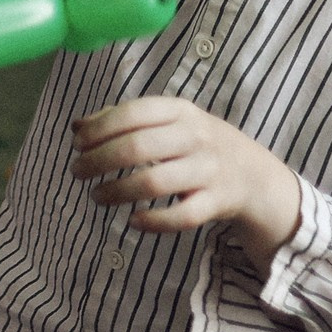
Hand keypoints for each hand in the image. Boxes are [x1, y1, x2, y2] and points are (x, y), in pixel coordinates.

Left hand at [70, 97, 302, 268]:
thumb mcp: (167, 121)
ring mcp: (209, 170)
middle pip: (138, 147)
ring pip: (155, 182)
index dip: (99, 129)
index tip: (77, 144)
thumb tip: (77, 127)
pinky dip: (154, 221)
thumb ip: (123, 120)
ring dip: (117, 192)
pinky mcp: (217, 203)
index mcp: (179, 111)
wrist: (254, 174)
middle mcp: (195, 137)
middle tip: (77, 172)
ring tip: (96, 196)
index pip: (133, 113)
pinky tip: (132, 220)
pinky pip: (182, 216)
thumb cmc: (196, 143)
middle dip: (99, 161)